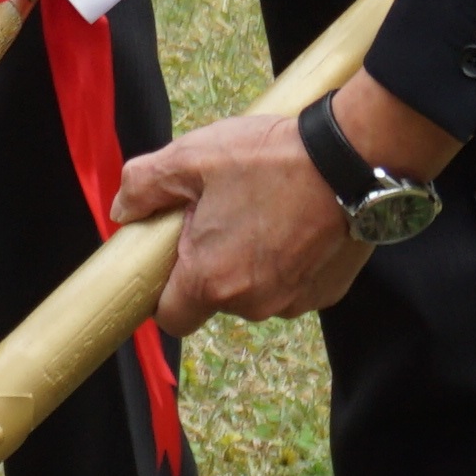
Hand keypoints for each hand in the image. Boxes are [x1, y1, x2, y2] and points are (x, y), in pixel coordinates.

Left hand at [115, 109, 379, 336]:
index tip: (170, 259)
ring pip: (256, 293)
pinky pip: (292, 285)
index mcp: (211, 279)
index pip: (170, 317)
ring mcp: (295, 301)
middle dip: (211, 265)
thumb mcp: (190, 157)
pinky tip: (294, 220)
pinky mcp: (328, 292)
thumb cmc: (269, 158)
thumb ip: (143, 186)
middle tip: (219, 215)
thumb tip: (123, 209)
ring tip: (261, 211)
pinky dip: (288, 261)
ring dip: (251, 263)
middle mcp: (253, 303)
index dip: (163, 292)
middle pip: (215, 299)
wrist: (353, 159)